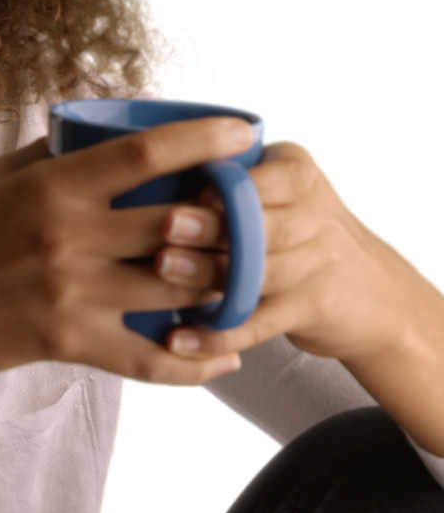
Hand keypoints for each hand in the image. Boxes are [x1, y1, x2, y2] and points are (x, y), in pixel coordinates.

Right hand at [0, 116, 253, 405]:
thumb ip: (54, 156)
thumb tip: (105, 130)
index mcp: (54, 186)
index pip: (145, 153)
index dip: (202, 139)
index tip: (244, 131)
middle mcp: (69, 236)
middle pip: (177, 224)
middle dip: (227, 219)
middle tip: (255, 215)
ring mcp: (71, 292)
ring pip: (175, 290)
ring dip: (220, 285)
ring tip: (250, 279)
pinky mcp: (67, 342)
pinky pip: (147, 359)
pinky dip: (193, 363)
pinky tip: (224, 356)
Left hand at [153, 141, 440, 363]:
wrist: (373, 296)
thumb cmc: (297, 233)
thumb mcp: (279, 191)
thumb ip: (229, 179)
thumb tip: (140, 173)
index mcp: (298, 173)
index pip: (258, 174)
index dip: (217, 183)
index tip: (174, 185)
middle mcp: (316, 213)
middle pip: (257, 221)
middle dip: (210, 224)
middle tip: (165, 225)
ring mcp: (319, 264)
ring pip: (255, 270)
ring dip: (205, 272)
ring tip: (162, 270)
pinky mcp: (314, 310)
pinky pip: (259, 322)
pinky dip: (218, 333)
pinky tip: (178, 339)